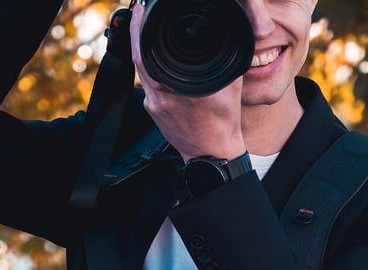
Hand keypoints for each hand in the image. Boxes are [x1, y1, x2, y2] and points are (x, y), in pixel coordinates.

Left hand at [129, 1, 247, 161]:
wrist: (212, 156)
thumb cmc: (223, 125)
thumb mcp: (230, 85)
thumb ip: (224, 58)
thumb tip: (226, 33)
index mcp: (178, 89)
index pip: (147, 52)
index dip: (140, 28)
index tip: (141, 10)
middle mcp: (160, 98)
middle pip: (139, 58)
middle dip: (137, 33)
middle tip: (140, 13)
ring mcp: (153, 107)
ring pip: (141, 71)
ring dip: (142, 50)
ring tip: (146, 32)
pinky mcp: (152, 112)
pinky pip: (147, 84)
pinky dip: (150, 69)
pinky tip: (157, 60)